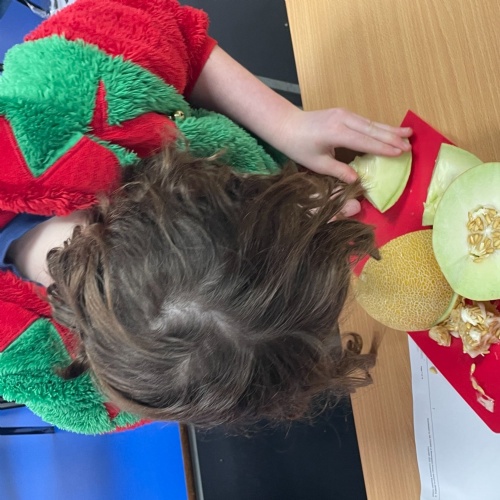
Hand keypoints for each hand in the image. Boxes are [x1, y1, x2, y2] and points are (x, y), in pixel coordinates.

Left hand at [279, 107, 412, 182]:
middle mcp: (343, 120)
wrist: (285, 125)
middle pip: (372, 129)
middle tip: (410, 145)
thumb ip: (338, 171)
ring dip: (389, 129)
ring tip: (407, 134)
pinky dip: (378, 127)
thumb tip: (358, 181)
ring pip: (370, 123)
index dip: (384, 148)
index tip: (400, 153)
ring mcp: (343, 114)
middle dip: (392, 137)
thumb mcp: (317, 163)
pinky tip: (389, 130)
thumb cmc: (298, 146)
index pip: (365, 141)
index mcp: (336, 133)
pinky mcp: (342, 113)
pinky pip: (364, 121)